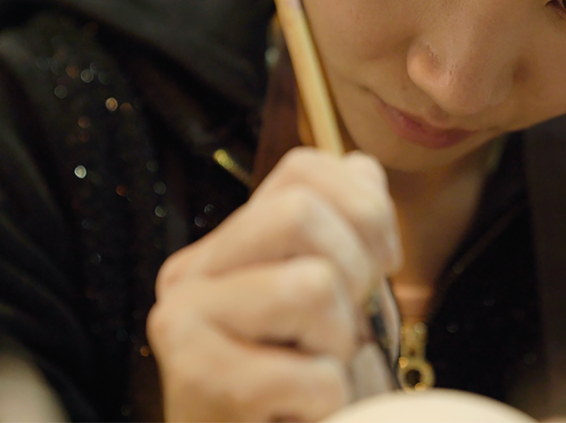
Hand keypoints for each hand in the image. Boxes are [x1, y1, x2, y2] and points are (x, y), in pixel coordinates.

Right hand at [147, 148, 402, 422]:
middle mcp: (189, 275)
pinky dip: (331, 399)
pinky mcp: (200, 380)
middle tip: (344, 329)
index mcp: (222, 247)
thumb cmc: (296, 389)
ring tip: (315, 374)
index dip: (367, 210)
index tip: (381, 267)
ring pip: (312, 284)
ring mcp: (185, 324)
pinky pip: (316, 374)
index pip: (303, 170)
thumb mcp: (328, 298)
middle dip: (355, 272)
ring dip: (340, 343)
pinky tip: (299, 412)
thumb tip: (360, 167)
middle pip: (300, 212)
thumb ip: (341, 226)